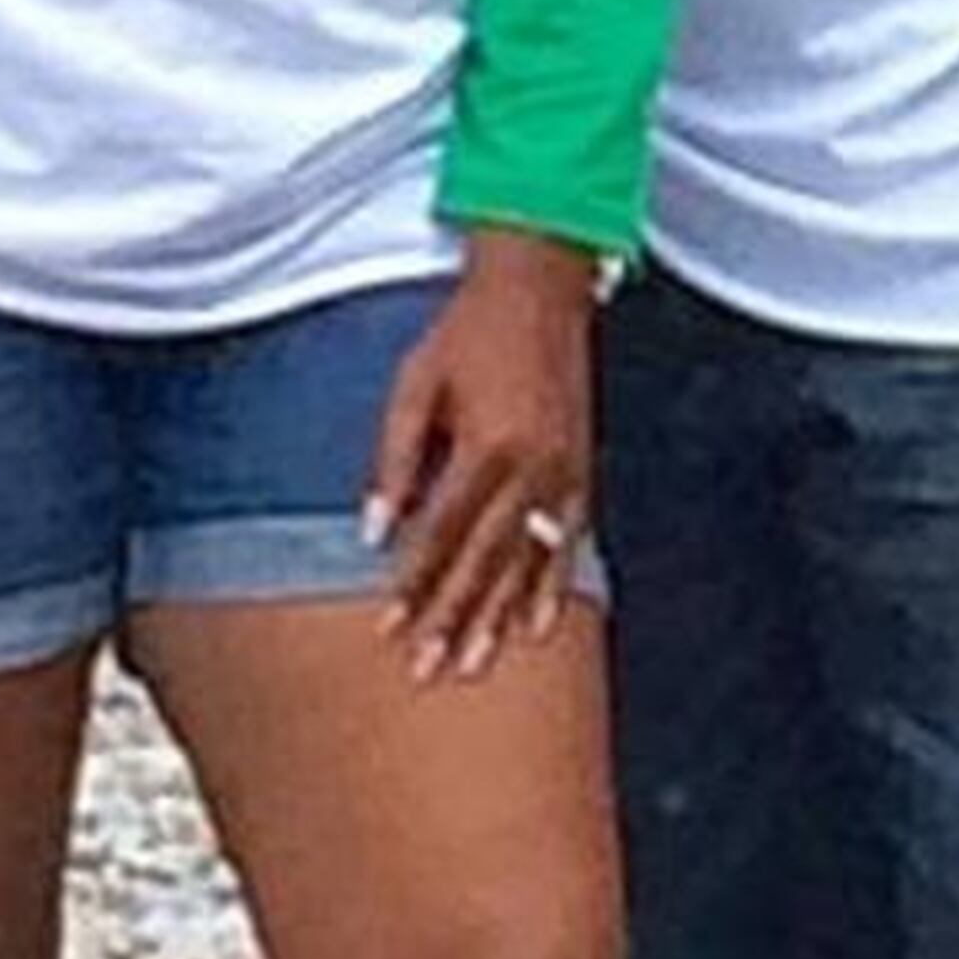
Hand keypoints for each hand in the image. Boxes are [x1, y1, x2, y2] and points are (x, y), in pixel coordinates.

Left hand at [363, 229, 602, 681]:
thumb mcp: (416, 385)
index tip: (388, 630)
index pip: (442, 535)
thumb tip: (375, 533)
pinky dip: (553, 587)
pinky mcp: (582, 470)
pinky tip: (538, 626)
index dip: (415, 585)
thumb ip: (395, 460)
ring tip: (477, 665)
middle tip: (429, 671)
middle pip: (486, 562)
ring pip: (529, 562)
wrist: (540, 288)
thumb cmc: (466, 332)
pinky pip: (569, 542)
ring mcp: (564, 474)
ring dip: (500, 618)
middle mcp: (532, 469)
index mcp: (486, 446)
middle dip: (455, 619)